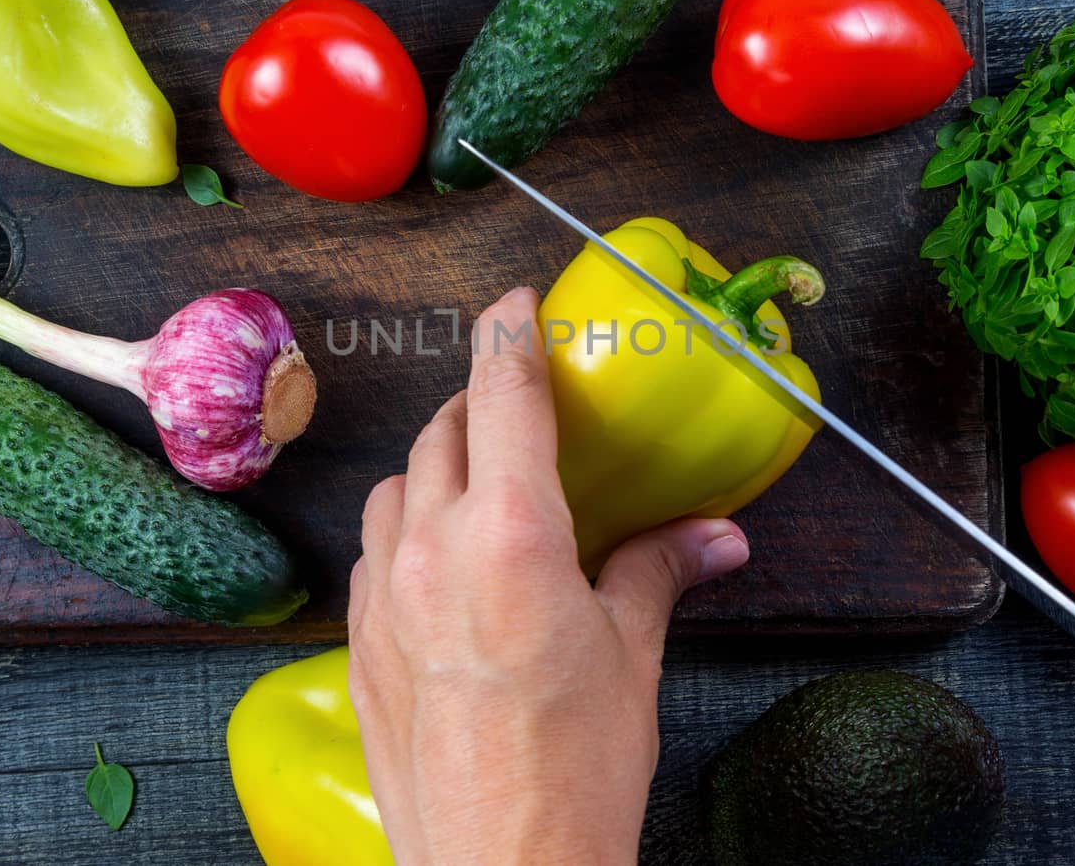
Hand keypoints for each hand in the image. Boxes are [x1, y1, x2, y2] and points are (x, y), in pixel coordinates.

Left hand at [347, 287, 749, 864]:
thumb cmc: (577, 769)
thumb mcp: (632, 655)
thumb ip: (660, 572)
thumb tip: (717, 536)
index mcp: (512, 533)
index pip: (503, 395)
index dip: (507, 335)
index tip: (513, 305)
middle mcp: (433, 548)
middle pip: (442, 432)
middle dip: (478, 402)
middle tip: (515, 403)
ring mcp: (383, 596)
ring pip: (396, 488)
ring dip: (434, 465)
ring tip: (478, 481)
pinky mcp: (358, 645)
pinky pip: (374, 553)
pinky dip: (406, 530)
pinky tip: (440, 560)